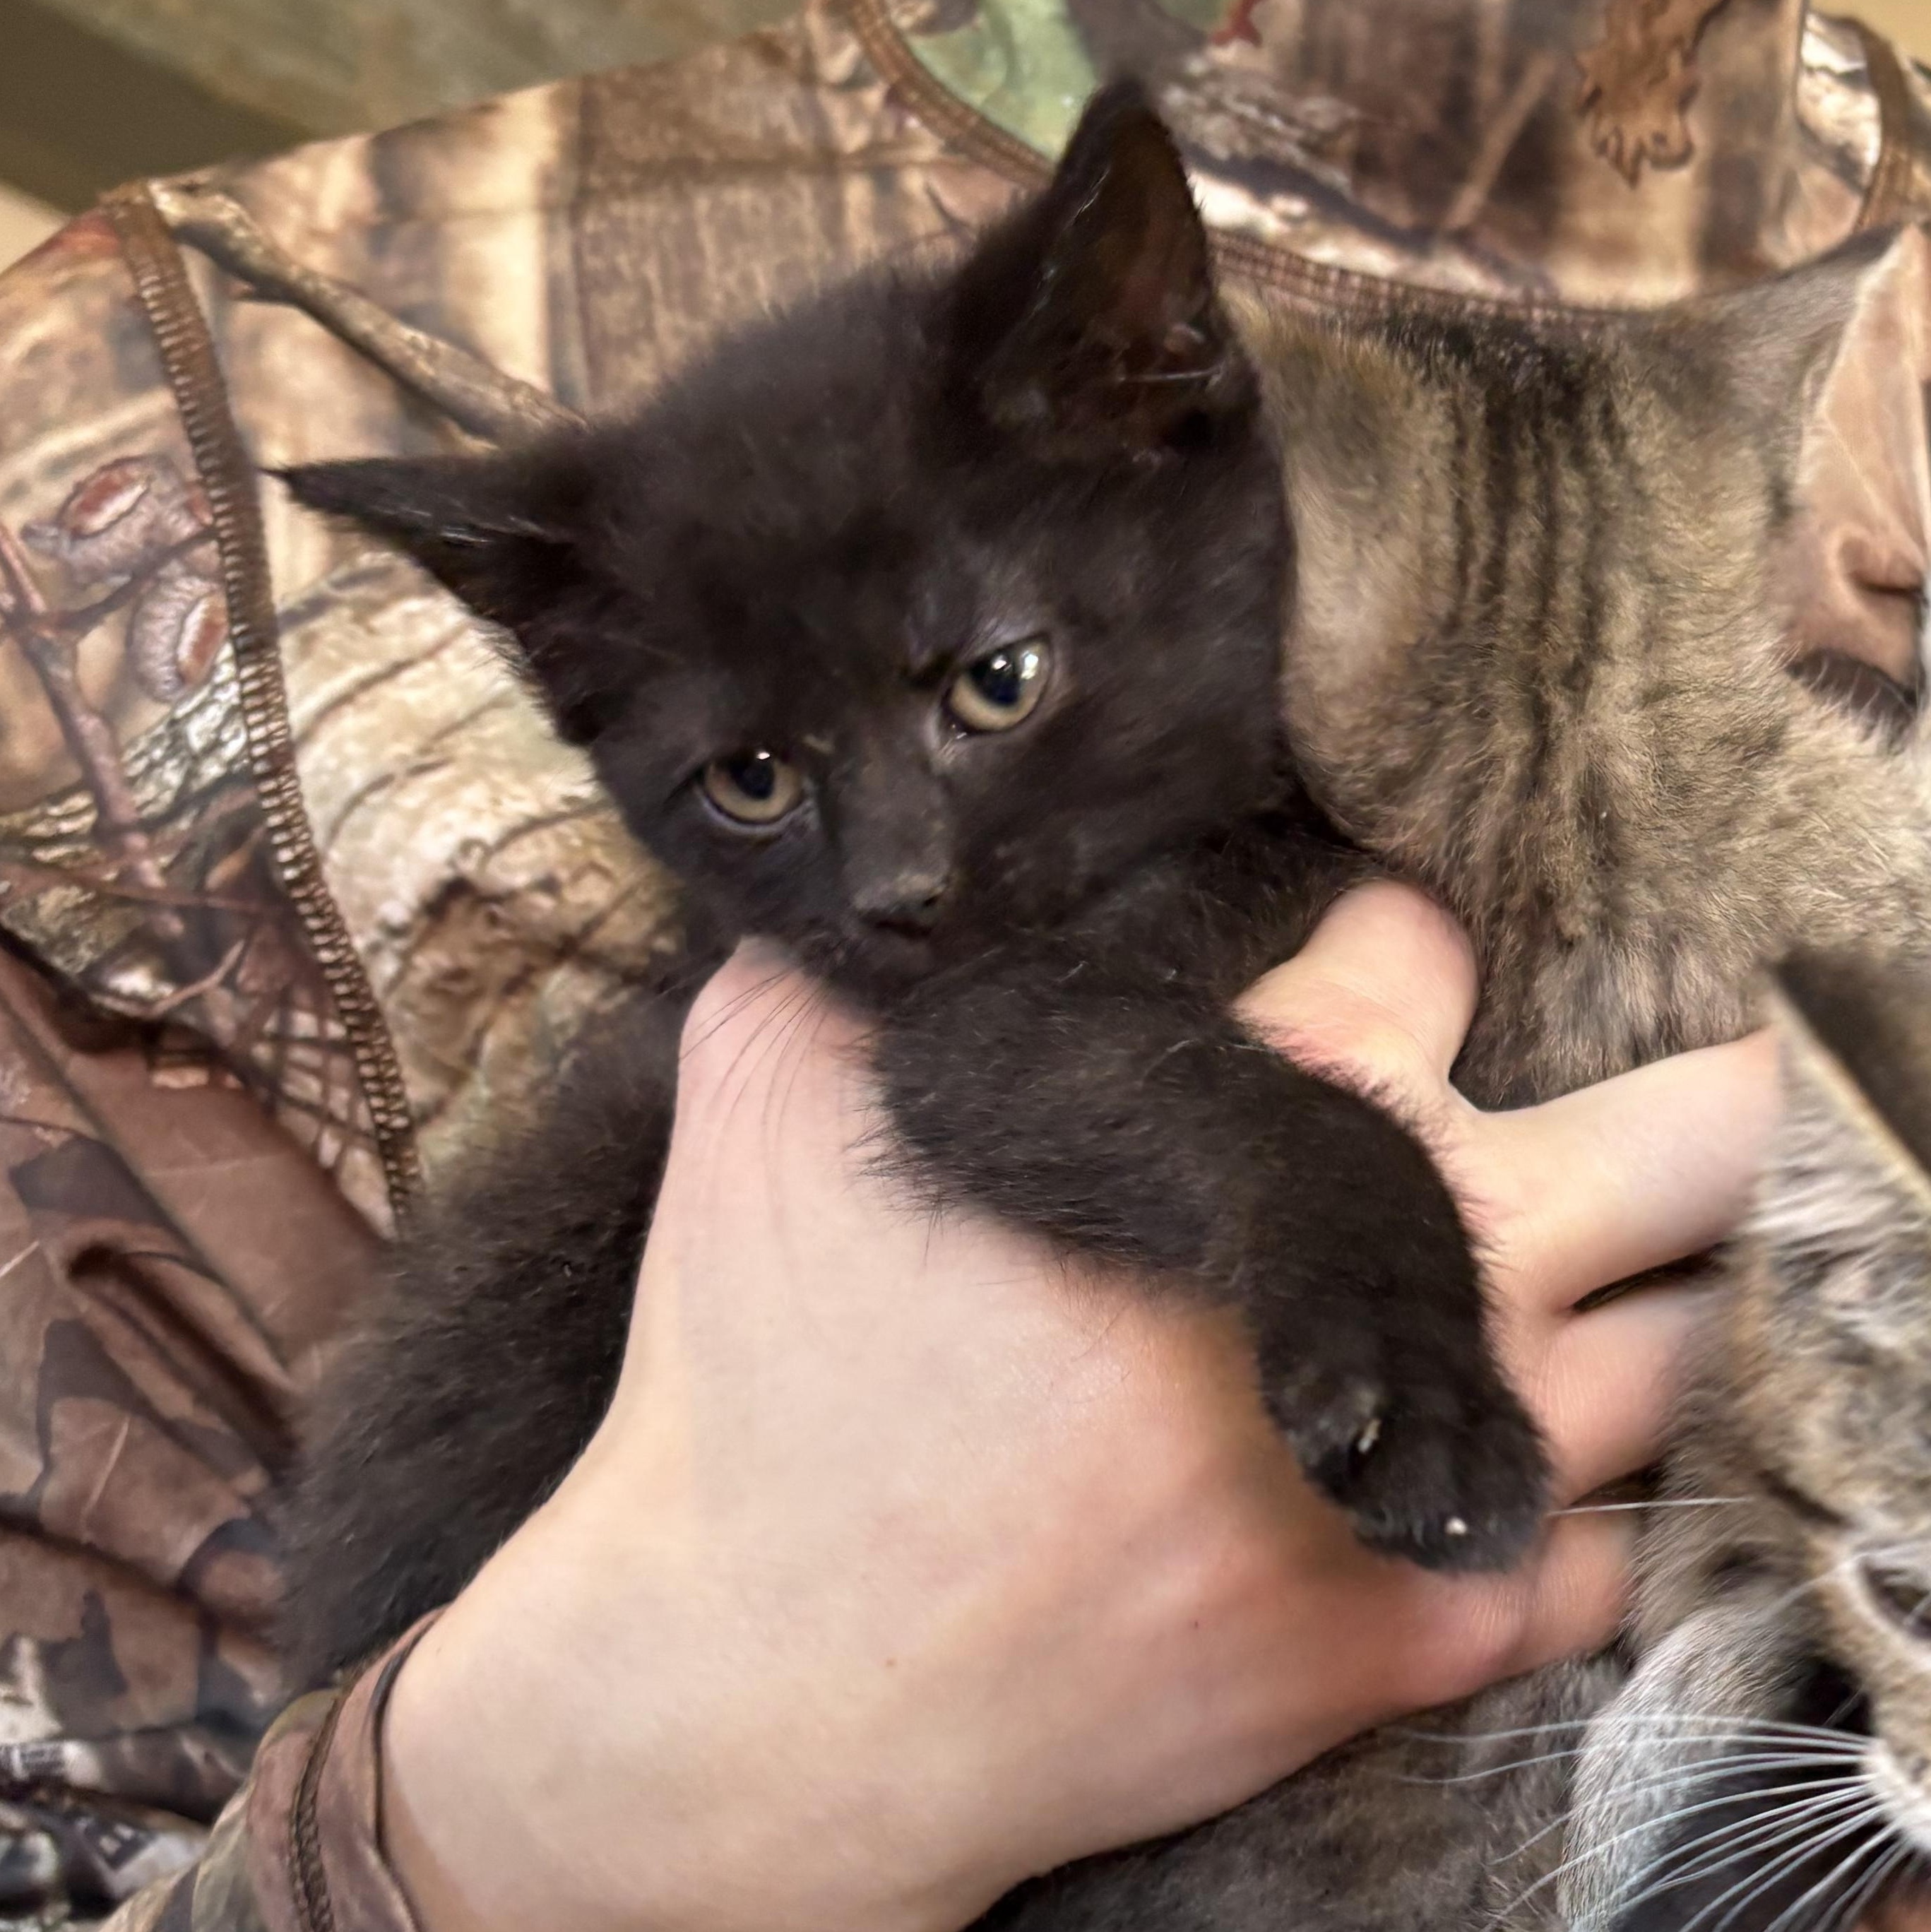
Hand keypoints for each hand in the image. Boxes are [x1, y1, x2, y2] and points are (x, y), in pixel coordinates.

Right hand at [379, 882, 1777, 1931]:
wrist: (768, 1692)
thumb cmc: (760, 1386)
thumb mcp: (756, 1104)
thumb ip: (848, 962)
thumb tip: (877, 892)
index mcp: (1247, 1124)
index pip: (1425, 957)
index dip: (1407, 936)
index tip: (1388, 962)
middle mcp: (1387, 1282)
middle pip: (1691, 1141)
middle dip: (1692, 1093)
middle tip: (1635, 1097)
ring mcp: (1415, 1468)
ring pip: (1674, 1354)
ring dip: (1633, 1300)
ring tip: (1571, 1278)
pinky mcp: (1403, 1638)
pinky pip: (1595, 1557)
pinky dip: (1567, 1497)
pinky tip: (1486, 1460)